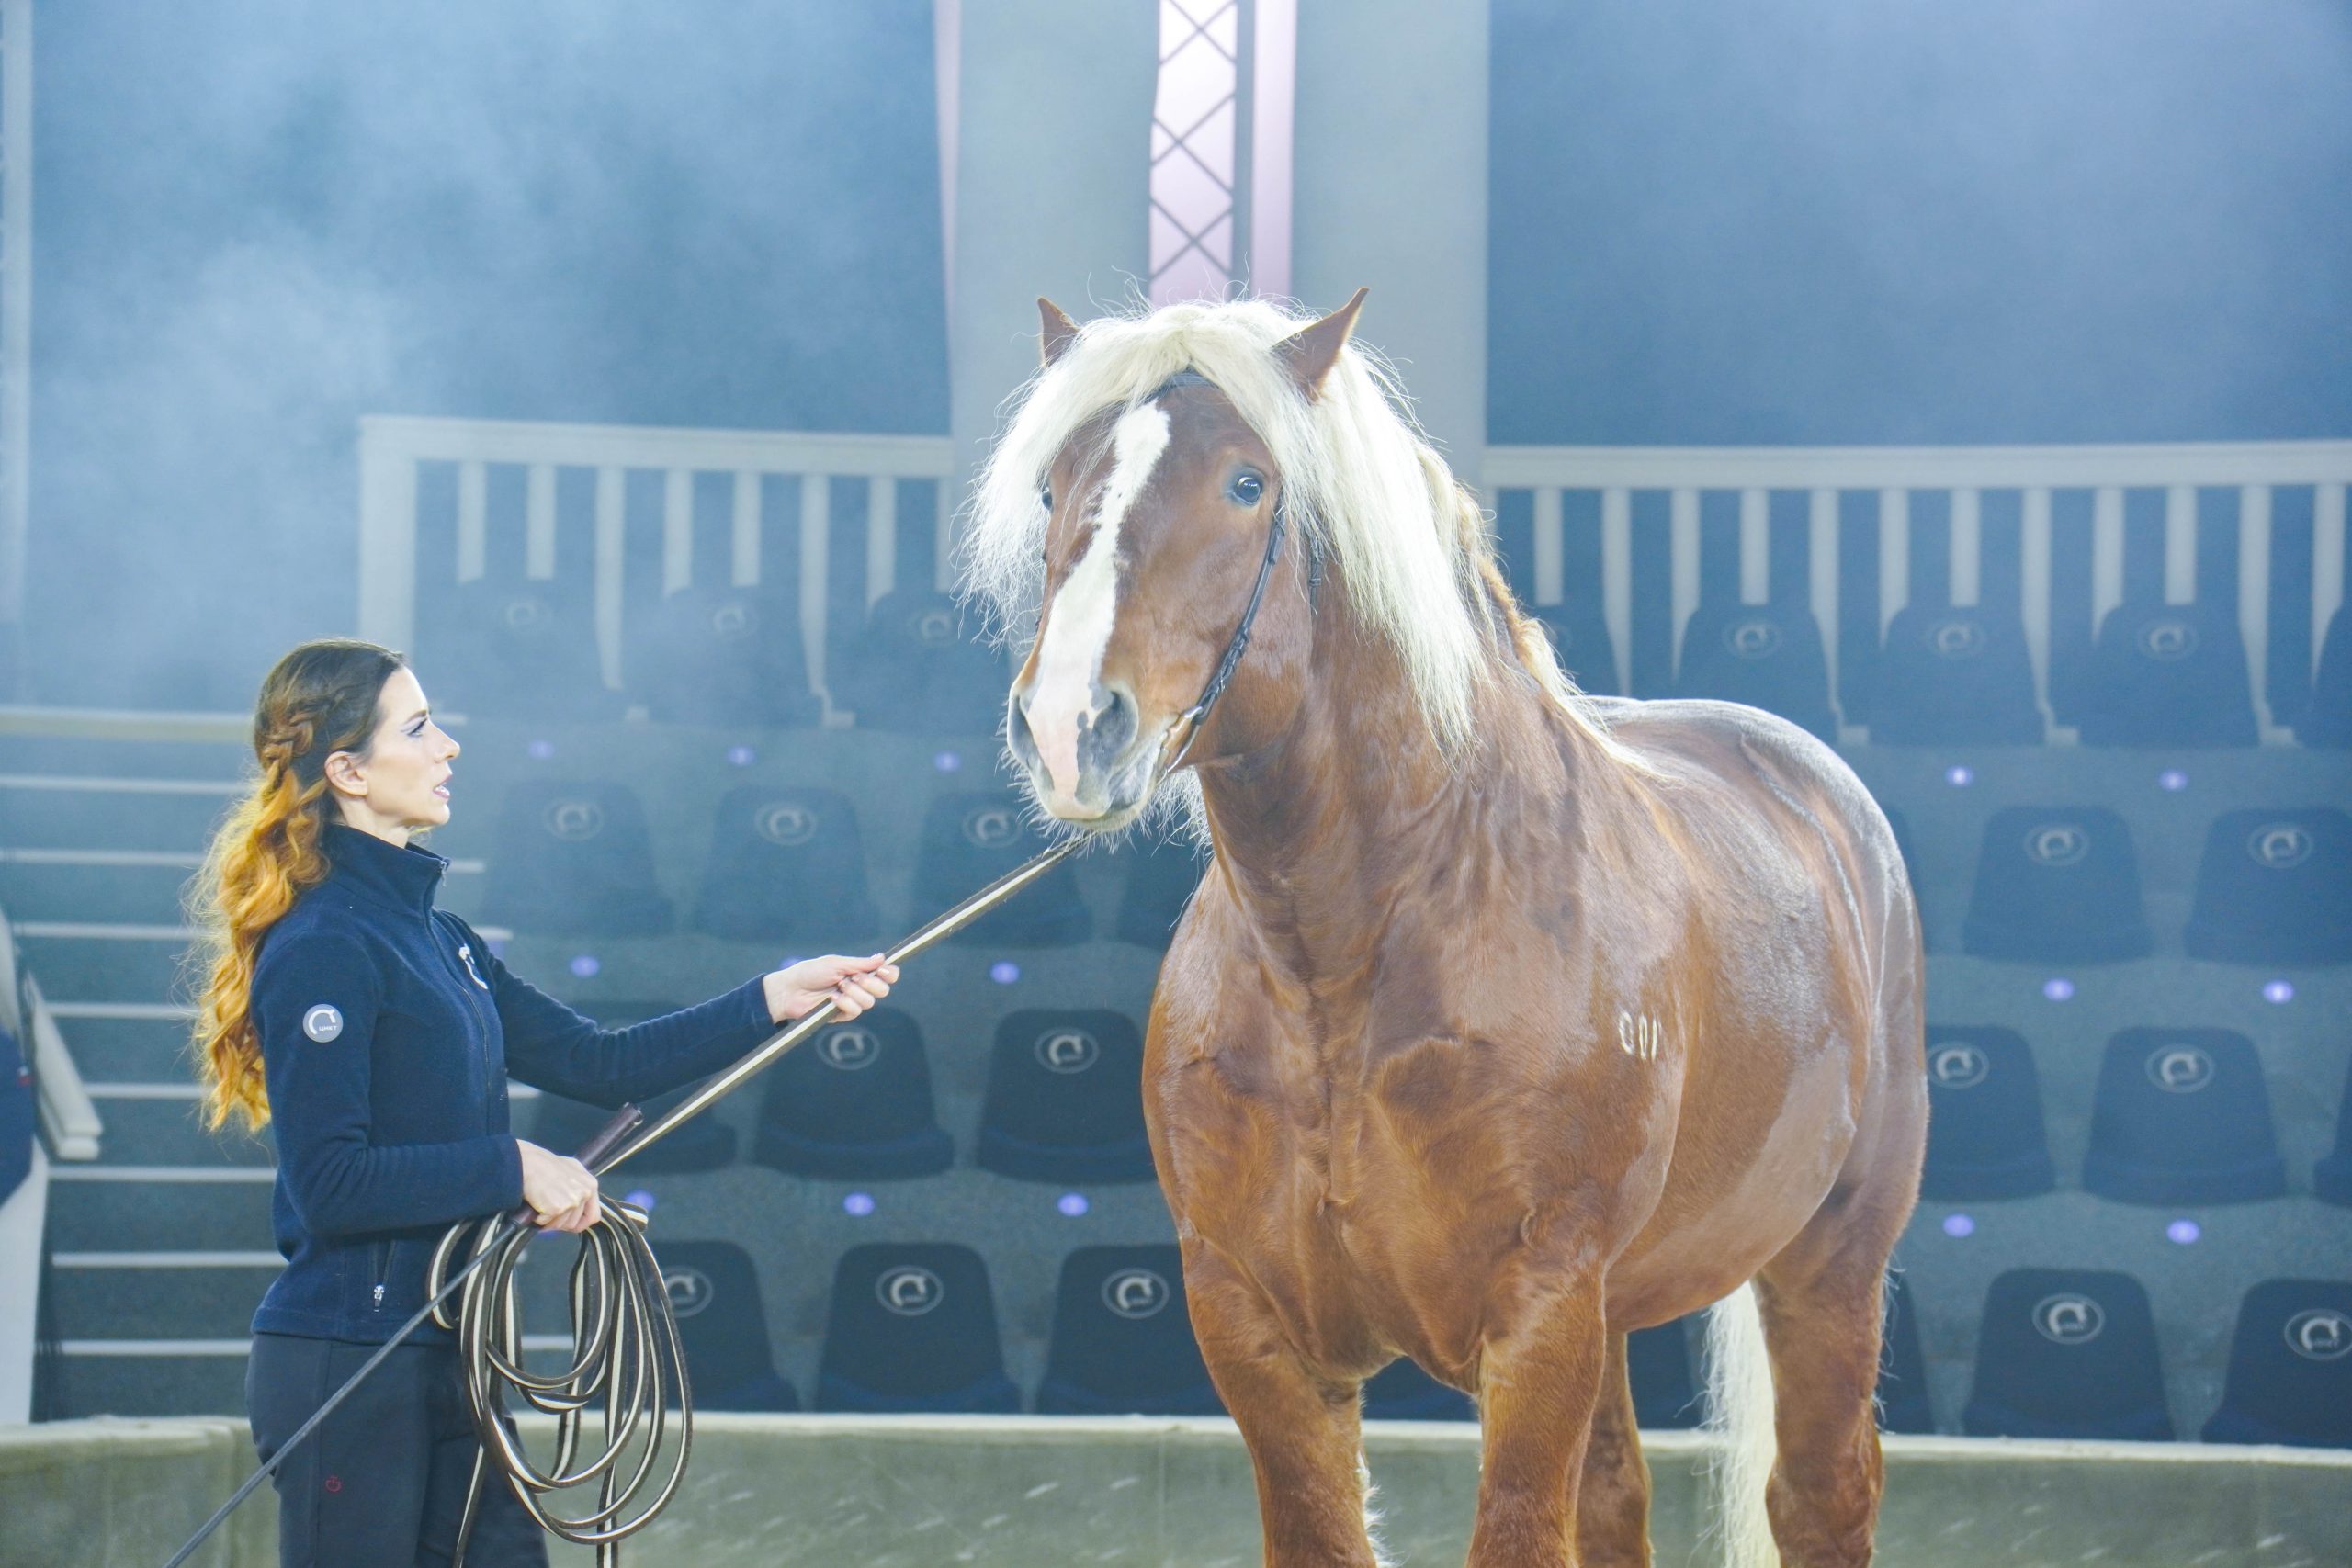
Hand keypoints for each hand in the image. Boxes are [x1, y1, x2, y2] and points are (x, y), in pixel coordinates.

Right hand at [517, 1139, 601, 1231]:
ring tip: (541, 1205)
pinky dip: (538, 1219)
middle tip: (548, 1212)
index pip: (594, 1216)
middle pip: (573, 1223)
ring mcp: (572, 1201)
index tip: (569, 1224)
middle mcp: (585, 1194)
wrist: (528, 1163)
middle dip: (559, 1222)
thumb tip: (577, 1204)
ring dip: (548, 1221)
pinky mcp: (557, 1208)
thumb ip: (579, 1186)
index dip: (580, 1223)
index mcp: (591, 1185)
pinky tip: (536, 1205)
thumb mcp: (571, 1170)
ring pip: (560, 1225)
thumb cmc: (545, 1164)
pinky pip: (545, 1224)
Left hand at [763, 953, 898, 1022]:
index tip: (883, 970)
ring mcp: (852, 1002)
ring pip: (870, 1002)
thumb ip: (860, 963)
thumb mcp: (836, 963)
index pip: (886, 974)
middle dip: (871, 983)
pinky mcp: (842, 1014)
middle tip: (854, 978)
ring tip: (838, 986)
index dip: (890, 973)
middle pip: (883, 990)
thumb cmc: (810, 972)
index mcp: (860, 972)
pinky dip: (845, 1003)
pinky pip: (855, 1011)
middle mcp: (860, 988)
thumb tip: (882, 958)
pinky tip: (832, 998)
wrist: (791, 990)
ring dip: (854, 992)